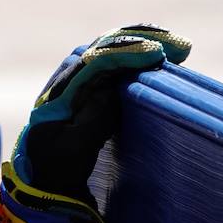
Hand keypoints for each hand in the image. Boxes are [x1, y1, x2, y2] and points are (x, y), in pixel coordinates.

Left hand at [4, 25, 190, 216]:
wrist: (44, 182)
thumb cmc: (58, 168)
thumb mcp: (75, 149)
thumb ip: (94, 119)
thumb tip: (115, 89)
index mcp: (60, 91)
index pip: (94, 61)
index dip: (126, 53)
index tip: (155, 53)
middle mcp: (69, 79)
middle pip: (105, 46)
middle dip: (140, 39)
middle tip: (178, 45)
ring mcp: (79, 82)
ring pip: (111, 50)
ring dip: (142, 42)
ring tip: (177, 45)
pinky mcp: (91, 89)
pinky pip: (114, 63)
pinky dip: (137, 55)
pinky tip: (160, 56)